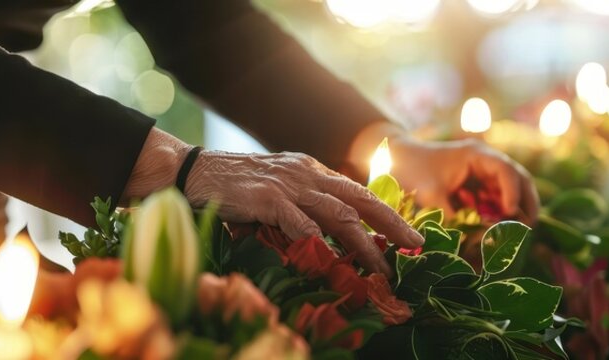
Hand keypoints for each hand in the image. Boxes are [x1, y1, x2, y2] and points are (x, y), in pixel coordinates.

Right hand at [185, 151, 423, 275]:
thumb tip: (317, 244)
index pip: (355, 192)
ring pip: (339, 214)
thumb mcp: (272, 193)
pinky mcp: (267, 198)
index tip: (407, 233)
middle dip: (391, 222)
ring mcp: (288, 185)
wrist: (192, 170)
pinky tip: (332, 260)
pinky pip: (300, 223)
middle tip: (416, 244)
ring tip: (381, 267)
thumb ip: (296, 211)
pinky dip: (318, 242)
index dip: (384, 212)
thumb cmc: (230, 187)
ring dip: (364, 243)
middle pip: (359, 199)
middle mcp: (305, 174)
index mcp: (310, 171)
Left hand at [348, 124, 539, 224]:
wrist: (394, 158)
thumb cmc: (411, 169)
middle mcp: (485, 161)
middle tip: (527, 228)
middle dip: (525, 203)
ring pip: (509, 191)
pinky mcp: (475, 185)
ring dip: (513, 210)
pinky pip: (494, 199)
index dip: (512, 192)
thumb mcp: (430, 194)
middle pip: (518, 179)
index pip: (506, 171)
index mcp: (477, 155)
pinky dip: (498, 214)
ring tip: (515, 233)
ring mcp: (482, 173)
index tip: (509, 213)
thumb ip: (451, 217)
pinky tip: (496, 230)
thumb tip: (470, 244)